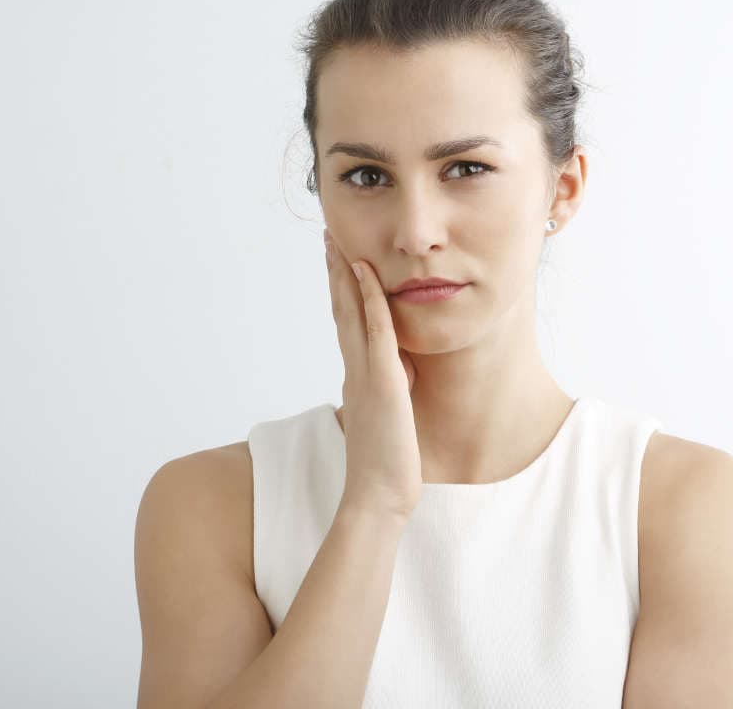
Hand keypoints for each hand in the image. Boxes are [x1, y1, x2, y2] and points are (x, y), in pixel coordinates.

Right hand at [324, 228, 421, 518]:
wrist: (379, 496)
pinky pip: (375, 331)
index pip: (346, 323)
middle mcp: (355, 368)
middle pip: (340, 309)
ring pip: (351, 313)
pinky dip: (370, 299)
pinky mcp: (384, 381)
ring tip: (339, 241)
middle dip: (335, 271)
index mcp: (357, 376)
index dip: (340, 290)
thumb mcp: (391, 414)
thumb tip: (404, 368)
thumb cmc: (387, 464)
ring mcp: (366, 373)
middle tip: (328, 236)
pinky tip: (366, 272)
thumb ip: (391, 387)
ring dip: (345, 275)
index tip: (337, 259)